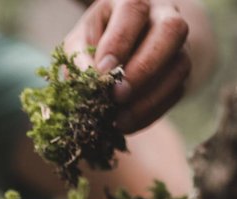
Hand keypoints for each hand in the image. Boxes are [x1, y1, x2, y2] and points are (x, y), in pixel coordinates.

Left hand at [64, 0, 190, 132]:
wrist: (122, 51)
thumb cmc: (95, 42)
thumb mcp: (80, 42)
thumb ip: (80, 58)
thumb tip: (88, 82)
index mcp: (133, 1)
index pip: (133, 11)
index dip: (119, 43)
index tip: (102, 72)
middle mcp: (164, 16)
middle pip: (171, 31)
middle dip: (144, 68)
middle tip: (118, 96)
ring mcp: (178, 44)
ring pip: (179, 66)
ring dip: (148, 98)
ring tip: (119, 120)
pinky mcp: (181, 72)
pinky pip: (175, 92)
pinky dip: (151, 112)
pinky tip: (128, 124)